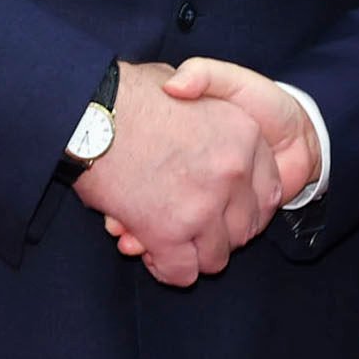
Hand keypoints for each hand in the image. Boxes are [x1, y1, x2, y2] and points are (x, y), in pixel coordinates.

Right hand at [71, 61, 280, 286]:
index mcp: (245, 135)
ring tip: (172, 243)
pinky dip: (167, 269)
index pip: (269, 191)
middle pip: (245, 228)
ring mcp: (204, 206)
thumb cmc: (130, 95)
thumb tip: (203, 120)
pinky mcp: (169, 232)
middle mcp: (233, 172)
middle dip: (221, 233)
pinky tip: (152, 253)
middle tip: (194, 228)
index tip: (226, 209)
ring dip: (195, 254)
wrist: (89, 111)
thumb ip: (209, 112)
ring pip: (217, 256)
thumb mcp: (187, 86)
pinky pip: (182, 272)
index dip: (246, 206)